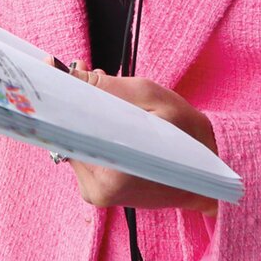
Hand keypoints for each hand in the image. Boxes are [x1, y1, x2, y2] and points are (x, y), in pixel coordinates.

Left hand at [52, 59, 219, 215]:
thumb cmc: (187, 135)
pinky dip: (88, 133)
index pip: (67, 127)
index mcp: (113, 171)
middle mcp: (99, 188)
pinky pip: (80, 153)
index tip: (51, 67)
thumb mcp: (153, 98)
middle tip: (87, 77)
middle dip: (73, 102)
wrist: (209, 173)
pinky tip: (108, 121)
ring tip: (107, 101)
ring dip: (81, 117)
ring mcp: (95, 193)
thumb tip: (70, 75)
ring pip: (71, 141)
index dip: (59, 94)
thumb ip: (108, 88)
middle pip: (66, 133)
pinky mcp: (96, 192)